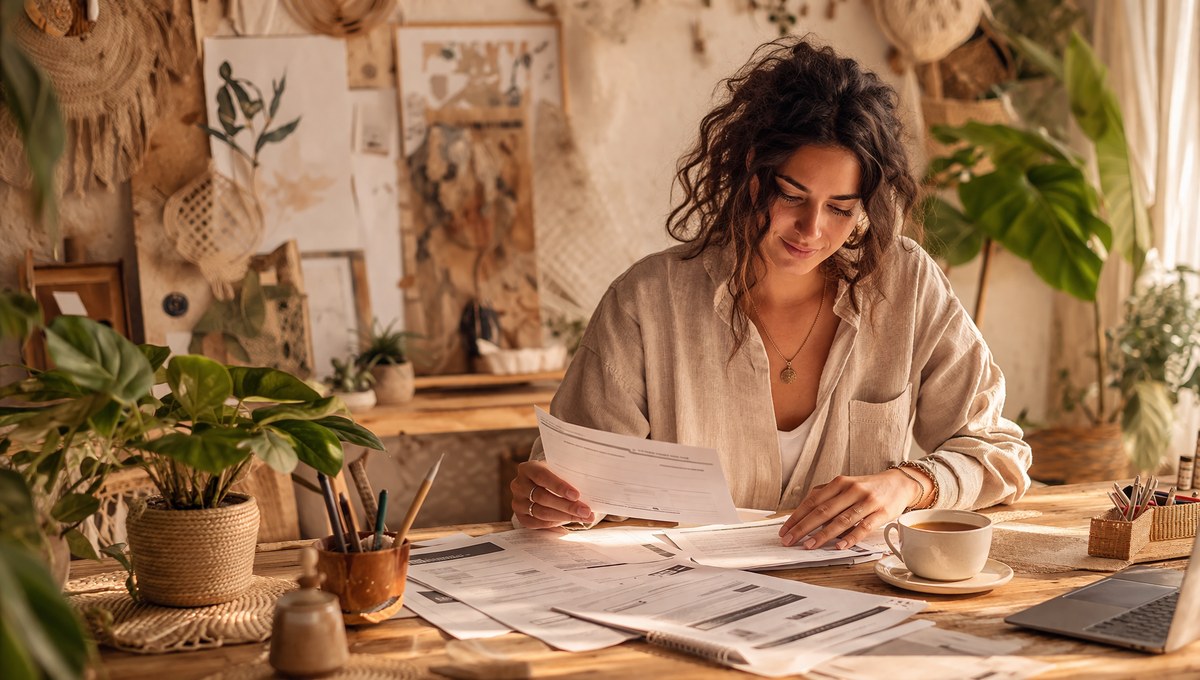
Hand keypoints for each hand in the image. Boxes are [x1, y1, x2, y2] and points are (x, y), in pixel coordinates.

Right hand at [511, 460, 593, 527]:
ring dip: (564, 517)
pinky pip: (537, 524)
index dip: (559, 486)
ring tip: (582, 518)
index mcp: (528, 468)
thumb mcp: (559, 470)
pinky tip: (568, 524)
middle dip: (567, 506)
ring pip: (541, 512)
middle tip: (585, 511)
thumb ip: (569, 476)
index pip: (542, 476)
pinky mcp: (520, 516)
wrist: (540, 484)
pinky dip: (554, 525)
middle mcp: (518, 485)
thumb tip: (592, 490)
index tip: (576, 495)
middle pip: (542, 497)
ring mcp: (517, 502)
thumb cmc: (554, 475)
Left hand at [778, 470, 919, 549]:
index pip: (813, 501)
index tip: (784, 530)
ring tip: (809, 545)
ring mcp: (867, 501)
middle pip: (823, 511)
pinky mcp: (881, 513)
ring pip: (841, 520)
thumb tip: (803, 512)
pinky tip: (839, 546)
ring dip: (823, 535)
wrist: (899, 483)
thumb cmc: (867, 488)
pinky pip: (863, 527)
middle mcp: (851, 490)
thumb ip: (825, 495)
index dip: (797, 516)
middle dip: (803, 527)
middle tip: (790, 540)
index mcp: (839, 483)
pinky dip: (851, 537)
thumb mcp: (845, 485)